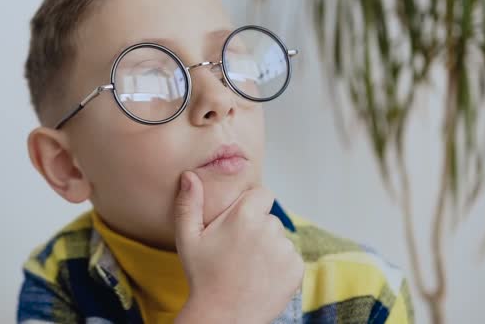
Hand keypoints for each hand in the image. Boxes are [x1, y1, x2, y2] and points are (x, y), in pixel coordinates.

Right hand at [174, 171, 303, 322]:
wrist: (223, 317)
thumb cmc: (203, 276)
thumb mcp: (188, 238)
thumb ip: (188, 204)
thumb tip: (189, 175)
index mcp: (245, 215)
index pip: (263, 194)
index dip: (251, 206)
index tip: (239, 222)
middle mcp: (270, 228)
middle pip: (270, 218)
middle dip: (258, 228)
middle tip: (238, 250)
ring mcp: (286, 250)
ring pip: (280, 238)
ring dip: (269, 247)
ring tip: (248, 267)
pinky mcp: (296, 269)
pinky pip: (291, 257)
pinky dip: (280, 265)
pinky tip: (261, 277)